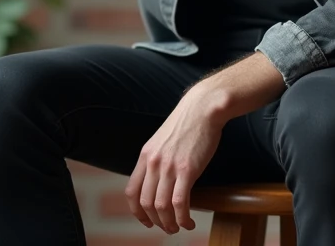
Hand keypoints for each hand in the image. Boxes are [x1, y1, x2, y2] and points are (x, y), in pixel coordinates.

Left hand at [125, 90, 222, 234]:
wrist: (203, 108)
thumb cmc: (188, 123)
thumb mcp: (162, 140)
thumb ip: (157, 159)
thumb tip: (158, 181)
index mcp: (145, 156)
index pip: (131, 192)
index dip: (137, 212)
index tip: (147, 221)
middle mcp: (153, 163)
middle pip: (146, 203)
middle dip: (155, 222)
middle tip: (167, 228)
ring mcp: (169, 166)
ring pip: (161, 207)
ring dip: (169, 224)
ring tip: (178, 228)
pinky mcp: (187, 170)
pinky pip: (179, 203)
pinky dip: (182, 218)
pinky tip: (189, 222)